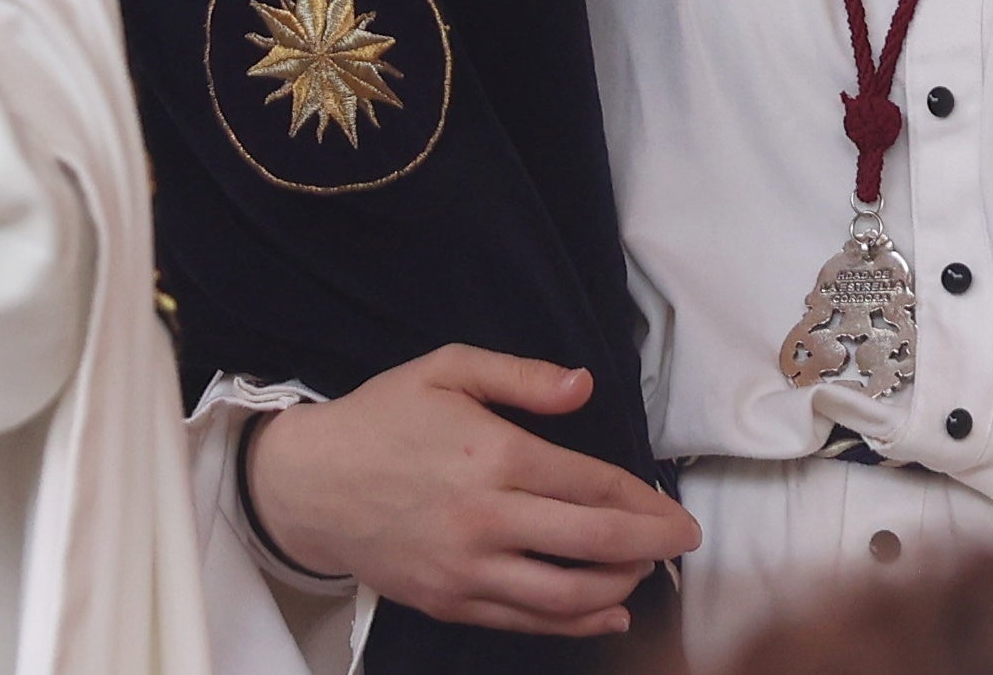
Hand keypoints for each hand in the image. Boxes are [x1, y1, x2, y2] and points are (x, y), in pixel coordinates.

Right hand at [245, 347, 698, 635]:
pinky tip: (606, 613)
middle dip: (652, 546)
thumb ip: (519, 375)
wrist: (308, 485)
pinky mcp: (449, 602)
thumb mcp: (444, 369)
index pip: (592, 484)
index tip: (675, 511)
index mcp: (491, 455)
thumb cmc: (381, 420)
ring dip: (620, 587)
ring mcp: (466, 568)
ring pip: (566, 594)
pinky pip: (526, 622)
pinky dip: (576, 624)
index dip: (644, 501)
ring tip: (643, 573)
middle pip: (594, 542)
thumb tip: (583, 387)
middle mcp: (485, 518)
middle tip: (684, 543)